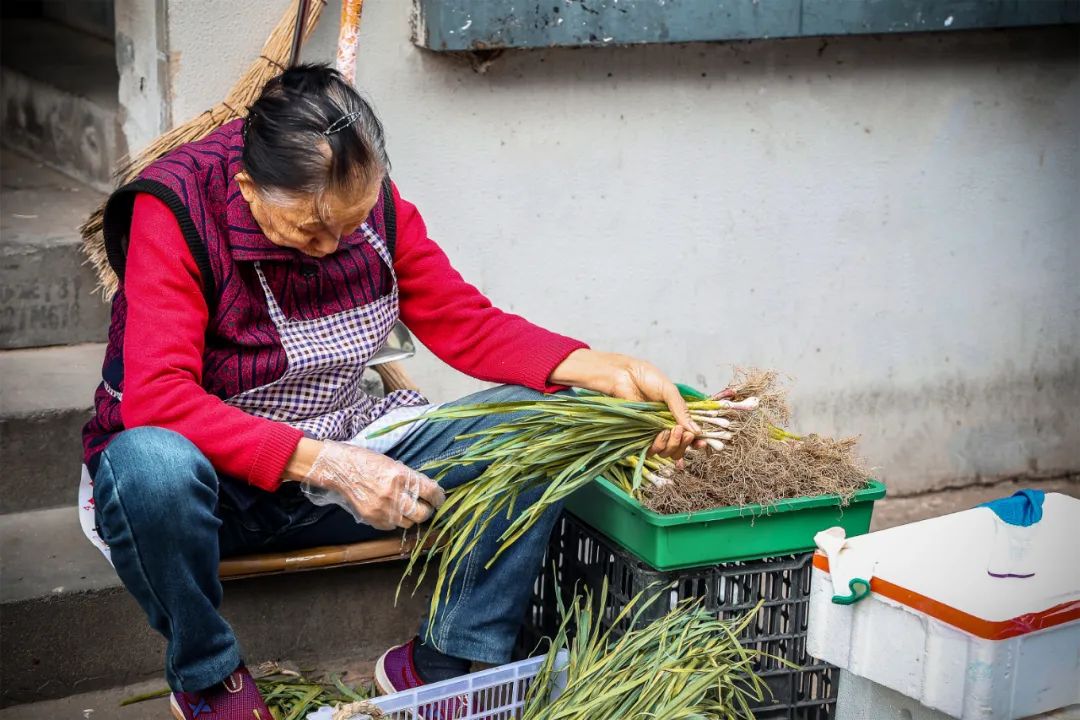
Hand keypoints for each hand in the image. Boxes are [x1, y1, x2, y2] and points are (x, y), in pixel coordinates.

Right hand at [300, 441, 445, 529]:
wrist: (339, 469)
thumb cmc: (367, 461)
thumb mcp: (393, 464)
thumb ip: (411, 478)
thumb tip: (429, 491)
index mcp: (401, 476)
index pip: (430, 492)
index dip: (439, 497)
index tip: (439, 498)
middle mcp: (393, 494)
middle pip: (422, 514)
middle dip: (427, 510)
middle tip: (426, 506)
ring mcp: (382, 509)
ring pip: (408, 523)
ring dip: (411, 517)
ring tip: (406, 507)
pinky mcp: (372, 519)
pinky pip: (392, 526)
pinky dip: (395, 520)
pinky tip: (390, 510)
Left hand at [551, 349, 702, 459]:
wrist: (624, 375)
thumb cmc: (647, 378)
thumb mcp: (669, 391)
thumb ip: (682, 410)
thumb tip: (696, 431)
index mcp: (676, 415)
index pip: (690, 434)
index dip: (696, 442)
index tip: (701, 442)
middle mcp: (666, 426)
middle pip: (680, 447)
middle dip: (683, 443)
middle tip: (681, 432)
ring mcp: (653, 432)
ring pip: (667, 451)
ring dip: (671, 444)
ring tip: (668, 430)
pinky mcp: (639, 436)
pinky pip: (652, 450)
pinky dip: (658, 446)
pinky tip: (659, 435)